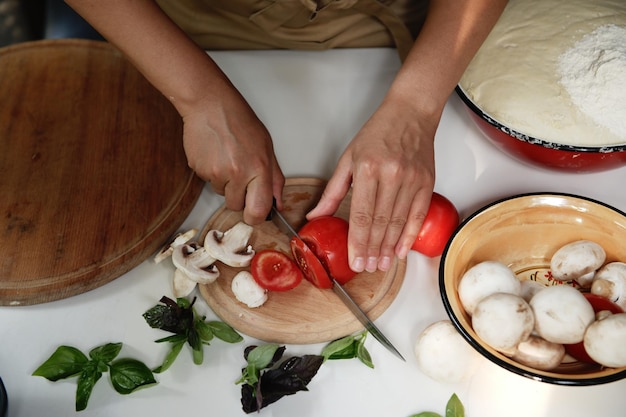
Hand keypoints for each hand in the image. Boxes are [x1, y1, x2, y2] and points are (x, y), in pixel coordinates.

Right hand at [180, 90, 284, 224]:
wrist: (210, 105)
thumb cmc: (240, 122)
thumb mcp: (267, 148)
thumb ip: (275, 179)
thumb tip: (277, 204)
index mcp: (259, 168)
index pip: (258, 210)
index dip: (256, 217)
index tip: (255, 213)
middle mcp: (237, 174)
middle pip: (236, 207)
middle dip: (239, 199)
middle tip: (240, 177)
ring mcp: (216, 173)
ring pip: (222, 194)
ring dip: (225, 183)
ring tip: (227, 159)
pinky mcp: (199, 170)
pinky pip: (208, 182)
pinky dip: (212, 173)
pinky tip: (216, 154)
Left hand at [307, 95, 435, 272]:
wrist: (411, 113)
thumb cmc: (378, 133)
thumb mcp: (348, 158)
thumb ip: (333, 191)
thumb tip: (316, 216)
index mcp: (367, 169)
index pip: (362, 215)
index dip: (358, 242)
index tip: (355, 260)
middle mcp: (391, 175)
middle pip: (380, 223)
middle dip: (373, 250)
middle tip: (368, 268)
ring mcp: (411, 179)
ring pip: (399, 222)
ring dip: (390, 247)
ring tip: (382, 264)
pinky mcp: (426, 182)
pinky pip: (418, 215)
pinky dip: (409, 235)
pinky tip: (402, 250)